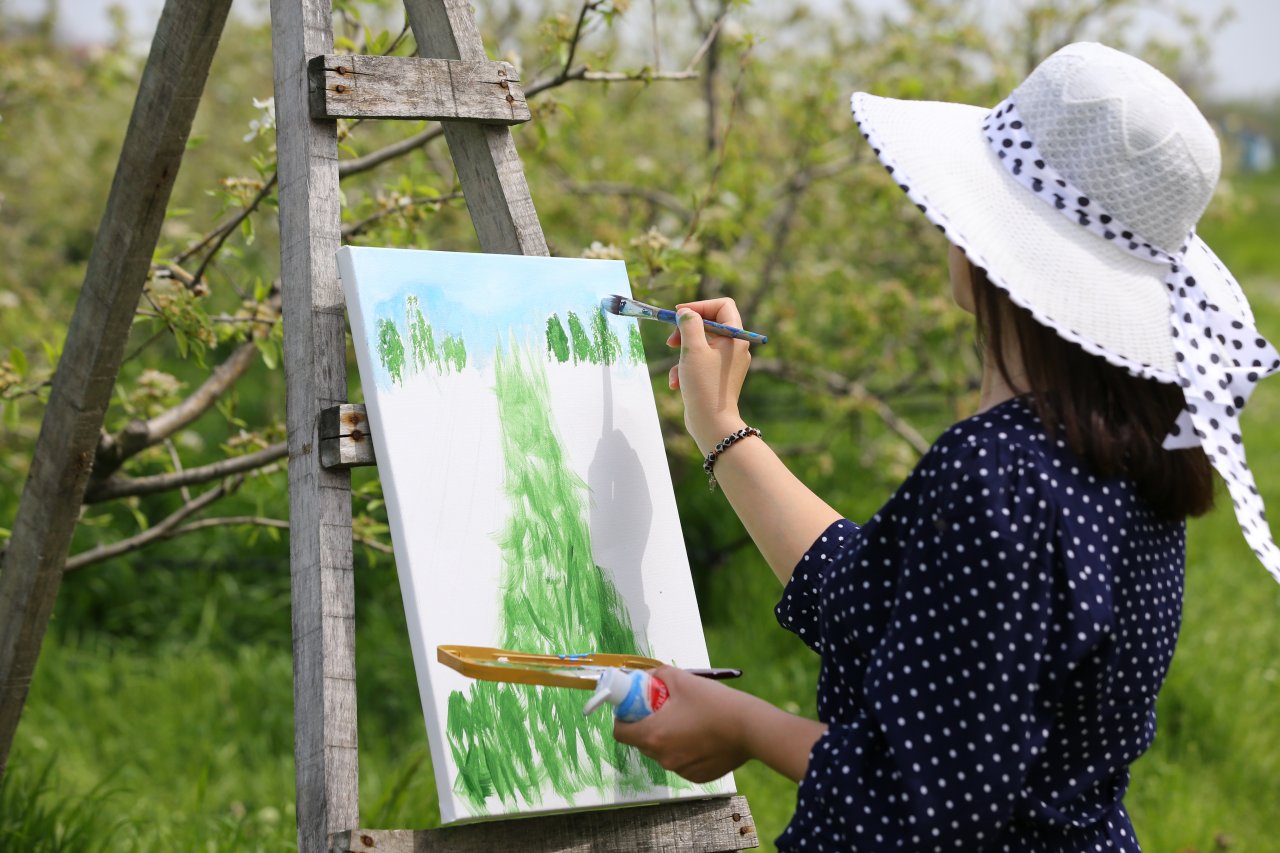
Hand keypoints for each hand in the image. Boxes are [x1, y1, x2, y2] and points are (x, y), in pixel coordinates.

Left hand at [611, 666, 750, 782]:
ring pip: (662, 753)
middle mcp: (663, 757)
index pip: (620, 733)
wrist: (749, 727)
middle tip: (662, 710)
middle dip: (646, 726)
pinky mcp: (696, 776)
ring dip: (666, 739)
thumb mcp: (683, 679)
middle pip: (641, 742)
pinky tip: (701, 736)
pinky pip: (681, 762)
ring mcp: (680, 770)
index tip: (633, 709)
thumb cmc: (715, 703)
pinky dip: (684, 750)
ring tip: (686, 721)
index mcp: (653, 734)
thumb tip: (649, 676)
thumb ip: (659, 675)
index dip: (623, 719)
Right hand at [665, 298, 751, 452]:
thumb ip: (689, 325)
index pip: (722, 306)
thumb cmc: (704, 385)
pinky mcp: (718, 377)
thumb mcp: (692, 349)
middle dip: (686, 331)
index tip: (680, 313)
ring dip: (683, 354)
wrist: (712, 423)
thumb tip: (686, 313)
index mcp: (735, 338)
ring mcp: (727, 364)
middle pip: (709, 325)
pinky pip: (700, 363)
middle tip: (671, 341)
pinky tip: (677, 383)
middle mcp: (735, 348)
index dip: (700, 306)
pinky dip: (686, 369)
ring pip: (701, 346)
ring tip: (676, 370)